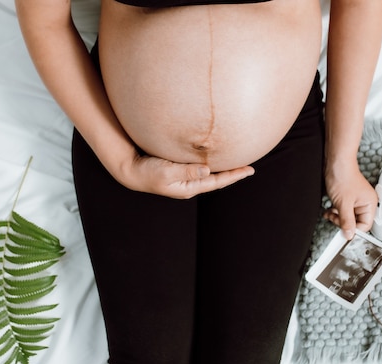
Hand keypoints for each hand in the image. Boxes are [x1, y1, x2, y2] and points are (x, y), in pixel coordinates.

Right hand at [115, 152, 254, 198]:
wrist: (131, 170)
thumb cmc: (147, 172)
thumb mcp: (166, 173)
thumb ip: (186, 172)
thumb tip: (207, 171)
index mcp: (189, 187)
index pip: (217, 182)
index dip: (234, 176)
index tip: (249, 170)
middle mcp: (189, 184)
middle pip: (217, 179)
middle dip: (232, 173)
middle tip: (250, 166)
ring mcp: (185, 178)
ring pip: (210, 173)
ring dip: (223, 168)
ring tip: (237, 162)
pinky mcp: (180, 169)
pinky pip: (200, 167)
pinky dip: (212, 162)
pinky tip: (216, 158)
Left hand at [323, 161, 376, 239]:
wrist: (335, 162)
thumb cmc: (342, 177)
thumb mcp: (343, 203)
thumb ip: (346, 221)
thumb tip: (349, 235)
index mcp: (370, 204)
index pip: (364, 226)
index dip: (353, 230)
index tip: (341, 231)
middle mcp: (365, 203)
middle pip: (356, 222)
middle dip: (343, 222)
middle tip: (333, 218)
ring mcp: (356, 201)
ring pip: (348, 217)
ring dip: (337, 217)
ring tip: (329, 213)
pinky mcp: (348, 198)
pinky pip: (343, 210)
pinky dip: (336, 212)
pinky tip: (329, 209)